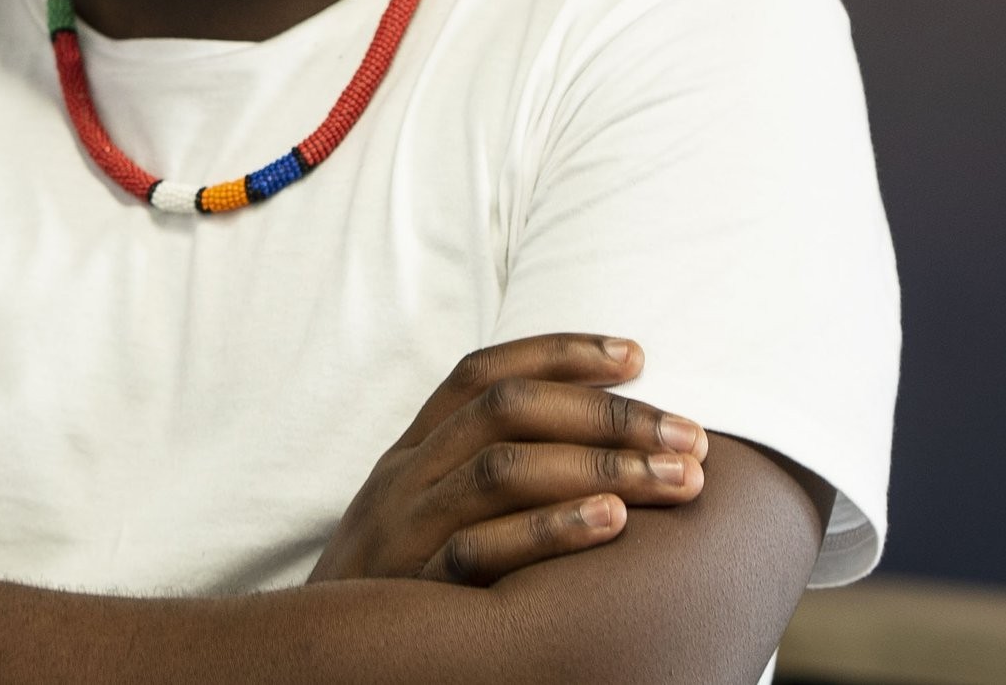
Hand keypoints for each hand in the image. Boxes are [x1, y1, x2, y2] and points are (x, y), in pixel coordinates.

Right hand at [307, 334, 708, 586]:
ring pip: (501, 470)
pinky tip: (613, 523)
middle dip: (607, 413)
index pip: (481, 376)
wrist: (315, 665)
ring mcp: (405, 531)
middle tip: (690, 433)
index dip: (559, 353)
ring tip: (677, 477)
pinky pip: (482, 551)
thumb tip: (588, 446)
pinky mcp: (414, 590)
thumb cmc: (394, 588)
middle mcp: (405, 479)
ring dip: (599, 465)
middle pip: (507, 411)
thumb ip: (478, 474)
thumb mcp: (419, 515)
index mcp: (411, 453)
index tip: (638, 354)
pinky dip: (550, 531)